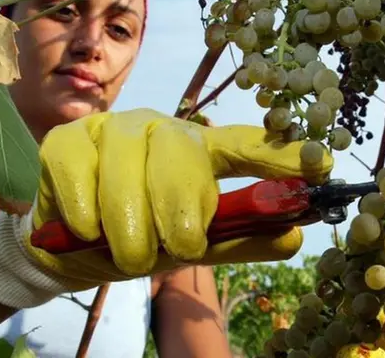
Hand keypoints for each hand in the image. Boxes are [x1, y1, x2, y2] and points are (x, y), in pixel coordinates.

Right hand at [0, 109, 332, 308]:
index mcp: (198, 150)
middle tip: (173, 249)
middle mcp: (159, 128)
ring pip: (126, 174)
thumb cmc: (140, 238)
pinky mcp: (66, 140)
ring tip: (126, 255)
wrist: (68, 248)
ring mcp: (111, 129)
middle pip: (181, 157)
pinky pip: (80, 176)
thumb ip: (237, 239)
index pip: (244, 144)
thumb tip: (292, 237)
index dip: (278, 154)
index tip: (318, 165)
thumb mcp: (192, 246)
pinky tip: (86, 231)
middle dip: (177, 216)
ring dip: (128, 232)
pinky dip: (86, 219)